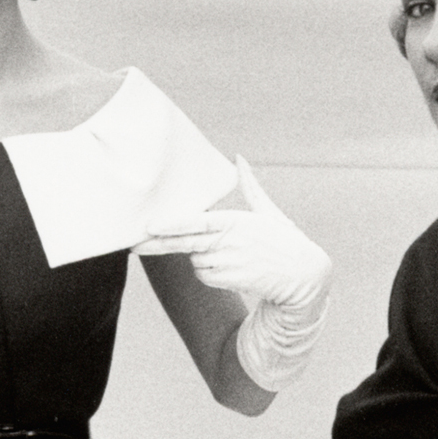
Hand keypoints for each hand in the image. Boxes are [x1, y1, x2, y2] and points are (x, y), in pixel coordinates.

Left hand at [140, 160, 331, 313]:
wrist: (304, 276)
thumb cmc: (285, 240)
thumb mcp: (268, 211)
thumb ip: (249, 186)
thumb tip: (239, 157)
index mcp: (237, 221)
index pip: (198, 222)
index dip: (172, 225)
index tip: (150, 225)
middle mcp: (230, 242)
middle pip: (185, 244)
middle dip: (157, 245)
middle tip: (134, 246)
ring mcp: (229, 264)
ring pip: (196, 261)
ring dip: (202, 259)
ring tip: (230, 256)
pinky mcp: (230, 281)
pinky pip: (204, 276)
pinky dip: (210, 274)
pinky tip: (231, 270)